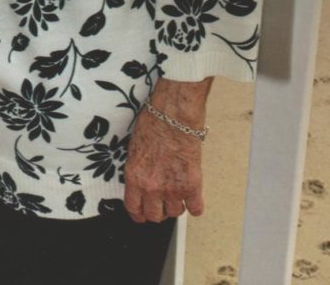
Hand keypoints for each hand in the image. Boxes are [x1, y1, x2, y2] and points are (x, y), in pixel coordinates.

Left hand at [123, 77, 210, 223]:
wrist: (174, 114)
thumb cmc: (154, 121)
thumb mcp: (134, 148)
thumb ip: (138, 169)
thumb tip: (141, 180)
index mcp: (134, 176)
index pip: (133, 208)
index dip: (139, 213)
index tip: (142, 213)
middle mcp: (151, 187)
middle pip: (154, 216)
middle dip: (158, 211)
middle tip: (162, 202)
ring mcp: (172, 188)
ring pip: (174, 213)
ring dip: (176, 205)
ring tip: (178, 193)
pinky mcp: (191, 185)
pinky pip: (195, 209)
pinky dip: (195, 204)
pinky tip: (193, 196)